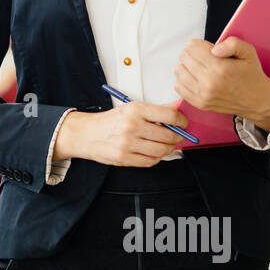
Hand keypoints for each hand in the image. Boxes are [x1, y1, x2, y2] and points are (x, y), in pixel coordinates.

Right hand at [55, 103, 188, 167]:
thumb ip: (156, 110)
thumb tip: (178, 107)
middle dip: (178, 137)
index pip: (169, 115)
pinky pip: (150, 162)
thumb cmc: (110, 121)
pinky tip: (153, 152)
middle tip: (178, 136)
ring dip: (169, 149)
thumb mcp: (132, 109)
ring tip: (166, 145)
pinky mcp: (124, 158)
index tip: (183, 123)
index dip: (182, 121)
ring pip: (161, 150)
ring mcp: (127, 144)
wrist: (86, 134)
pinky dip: (156, 158)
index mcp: (135, 110)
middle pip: (168, 135)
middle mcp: (131, 126)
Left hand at [174, 37, 269, 127]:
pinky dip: (184, 79)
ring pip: (179, 70)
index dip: (199, 44)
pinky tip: (196, 78)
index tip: (208, 49)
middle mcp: (209, 83)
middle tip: (205, 57)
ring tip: (200, 67)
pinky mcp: (199, 103)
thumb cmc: (251, 74)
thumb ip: (232, 43)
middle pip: (184, 57)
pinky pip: (178, 86)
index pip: (192, 47)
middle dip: (192, 53)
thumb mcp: (248, 52)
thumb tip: (214, 49)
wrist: (257, 100)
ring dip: (187, 66)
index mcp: (220, 68)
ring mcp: (202, 95)